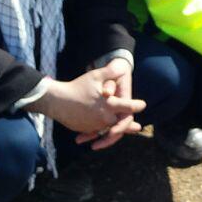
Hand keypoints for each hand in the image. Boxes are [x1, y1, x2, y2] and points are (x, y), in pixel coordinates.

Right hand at [29, 58, 144, 136]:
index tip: (142, 105)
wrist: (58, 101)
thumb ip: (110, 73)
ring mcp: (96, 125)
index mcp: (109, 104)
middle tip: (138, 127)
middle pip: (121, 123)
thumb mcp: (95, 76)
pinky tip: (107, 132)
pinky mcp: (87, 129)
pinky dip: (104, 133)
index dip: (137, 106)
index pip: (128, 107)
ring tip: (124, 133)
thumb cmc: (78, 86)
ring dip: (118, 131)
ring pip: (110, 130)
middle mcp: (104, 117)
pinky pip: (98, 132)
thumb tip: (122, 67)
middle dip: (129, 124)